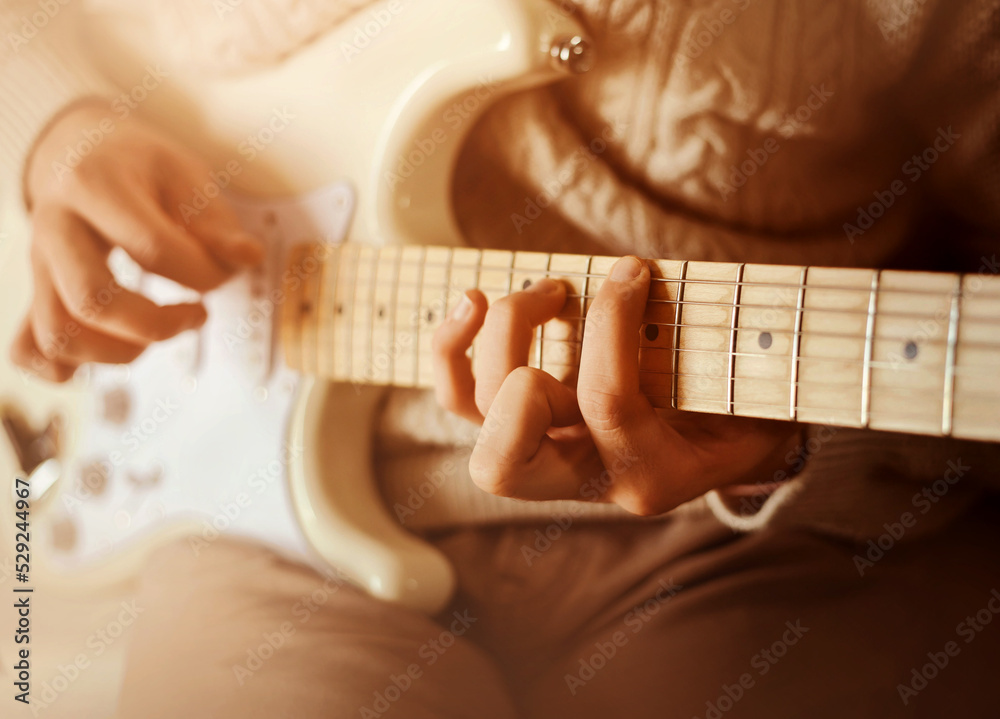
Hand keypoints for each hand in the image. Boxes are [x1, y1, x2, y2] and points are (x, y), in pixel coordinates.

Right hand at [11, 101, 262, 381]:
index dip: (202, 274)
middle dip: (156, 325)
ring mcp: (38, 265)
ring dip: (118, 354)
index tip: (225, 273)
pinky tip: (106, 357)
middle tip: (196, 315)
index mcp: (96, 186)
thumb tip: (247, 257)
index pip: (151, 248)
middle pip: (92, 300)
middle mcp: (55, 226)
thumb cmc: (140, 169)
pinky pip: (27, 348)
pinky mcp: (35, 293)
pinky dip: (61, 369)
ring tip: (158, 334)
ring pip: (57, 335)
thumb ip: (216, 223)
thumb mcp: (186, 176)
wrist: (80, 153)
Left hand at [432, 256, 800, 515]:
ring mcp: (545, 457)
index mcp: (651, 474)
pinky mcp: (519, 429)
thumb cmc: (745, 403)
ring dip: (499, 329)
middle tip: (560, 298)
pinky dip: (451, 348)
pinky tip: (473, 301)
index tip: (633, 268)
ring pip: (476, 412)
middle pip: (501, 459)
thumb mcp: (758, 389)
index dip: (612, 321)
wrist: (730, 439)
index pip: (607, 404)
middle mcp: (586, 479)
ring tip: (547, 286)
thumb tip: (665, 283)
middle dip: (515, 364)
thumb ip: (724, 353)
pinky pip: (459, 399)